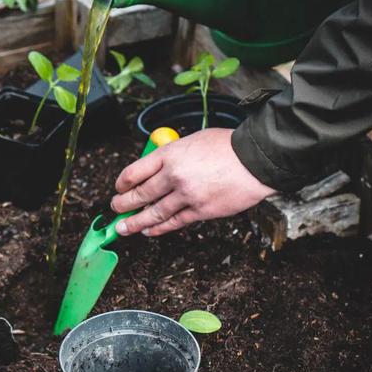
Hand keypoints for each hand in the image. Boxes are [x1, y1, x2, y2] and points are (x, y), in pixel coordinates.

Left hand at [111, 128, 274, 236]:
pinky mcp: (201, 211)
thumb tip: (156, 168)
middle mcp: (174, 175)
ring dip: (135, 223)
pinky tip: (149, 231)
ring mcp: (187, 195)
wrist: (256, 160)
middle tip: (114, 209)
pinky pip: (174, 223)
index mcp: (169, 154)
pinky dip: (158, 228)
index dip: (122, 183)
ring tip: (123, 228)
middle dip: (122, 204)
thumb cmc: (227, 146)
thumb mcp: (192, 140)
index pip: (134, 171)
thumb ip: (172, 154)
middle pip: (140, 194)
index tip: (118, 188)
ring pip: (153, 213)